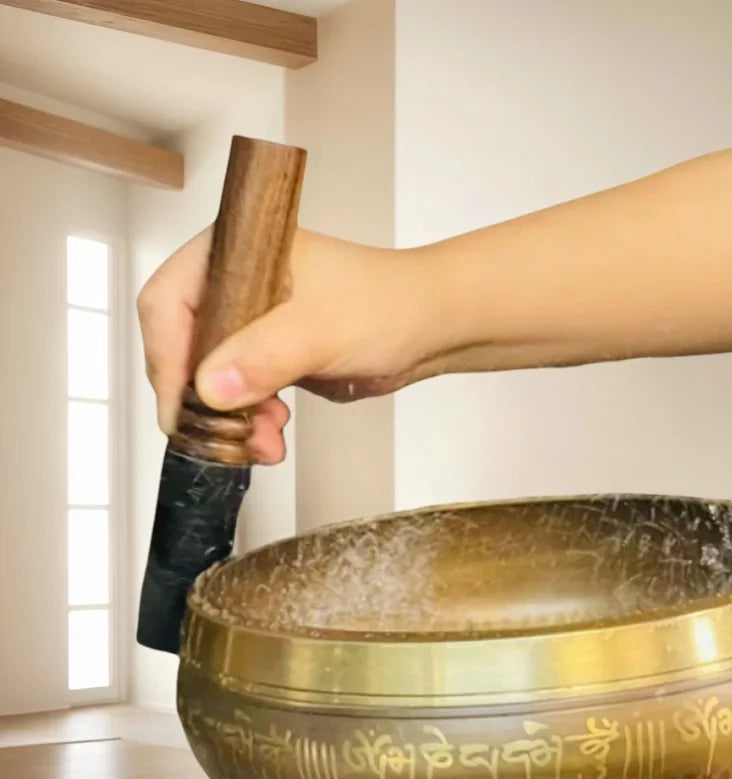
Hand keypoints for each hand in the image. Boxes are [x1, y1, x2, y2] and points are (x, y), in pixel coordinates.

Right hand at [137, 227, 443, 463]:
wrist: (432, 327)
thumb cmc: (388, 305)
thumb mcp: (321, 330)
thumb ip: (264, 356)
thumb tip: (210, 387)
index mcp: (234, 251)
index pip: (169, 302)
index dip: (166, 358)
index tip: (180, 407)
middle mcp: (235, 282)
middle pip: (184, 345)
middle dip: (203, 398)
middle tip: (225, 435)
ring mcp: (252, 320)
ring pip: (211, 376)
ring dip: (228, 417)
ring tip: (262, 441)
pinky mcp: (271, 352)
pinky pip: (240, 391)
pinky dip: (249, 419)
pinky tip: (270, 437)